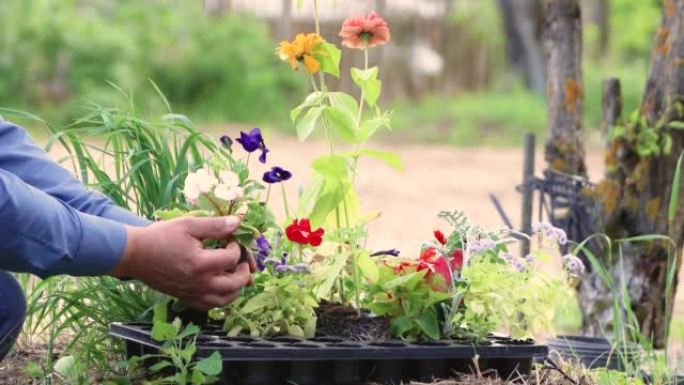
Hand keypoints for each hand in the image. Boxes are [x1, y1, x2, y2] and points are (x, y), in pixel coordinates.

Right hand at [109, 216, 252, 309]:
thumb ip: (215, 225)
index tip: (230, 241)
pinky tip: (220, 288)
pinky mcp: (184, 298)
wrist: (134, 254)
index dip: (236, 248)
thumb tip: (238, 223)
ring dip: (236, 290)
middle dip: (244, 273)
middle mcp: (199, 283)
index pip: (231, 259)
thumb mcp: (188, 224)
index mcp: (201, 264)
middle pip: (233, 285)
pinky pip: (208, 306)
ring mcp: (192, 293)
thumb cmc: (160, 237)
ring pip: (223, 300)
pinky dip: (220, 299)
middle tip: (243, 262)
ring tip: (237, 276)